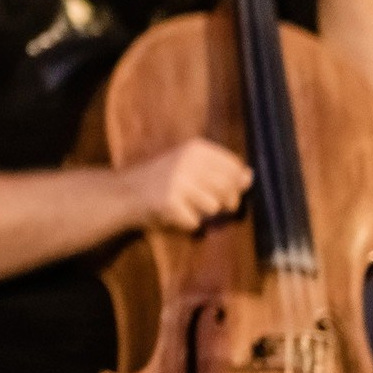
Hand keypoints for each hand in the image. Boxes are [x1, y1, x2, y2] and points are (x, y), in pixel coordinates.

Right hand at [117, 138, 251, 232]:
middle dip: (224, 201)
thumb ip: (221, 170)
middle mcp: (188, 161)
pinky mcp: (170, 204)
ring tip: (185, 205)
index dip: (233, 183)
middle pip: (230, 188)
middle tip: (203, 201)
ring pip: (215, 207)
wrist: (123, 193)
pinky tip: (173, 214)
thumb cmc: (162, 180)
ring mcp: (178, 182)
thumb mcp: (191, 166)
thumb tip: (249, 177)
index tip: (217, 187)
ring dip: (203, 213)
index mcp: (196, 148)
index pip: (235, 167)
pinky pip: (196, 223)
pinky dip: (187, 224)